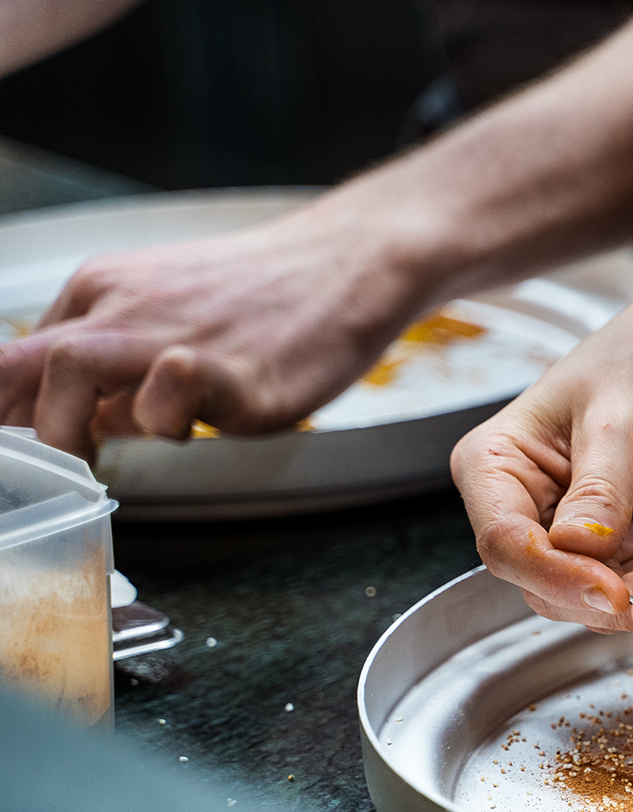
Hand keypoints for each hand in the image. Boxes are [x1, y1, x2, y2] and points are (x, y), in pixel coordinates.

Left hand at [0, 207, 427, 457]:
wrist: (347, 265)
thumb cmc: (272, 297)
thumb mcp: (173, 316)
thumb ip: (122, 370)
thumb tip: (84, 426)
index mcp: (103, 290)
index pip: (15, 359)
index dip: (10, 413)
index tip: (24, 457)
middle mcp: (122, 303)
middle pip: (21, 365)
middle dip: (25, 431)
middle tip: (52, 474)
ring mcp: (170, 332)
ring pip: (68, 367)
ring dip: (68, 429)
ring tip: (99, 463)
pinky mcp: (223, 367)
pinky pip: (165, 391)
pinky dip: (162, 419)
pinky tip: (188, 429)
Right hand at [451, 313, 632, 631]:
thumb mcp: (620, 419)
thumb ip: (599, 488)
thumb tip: (577, 545)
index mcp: (498, 463)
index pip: (503, 539)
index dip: (549, 573)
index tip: (603, 588)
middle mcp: (528, 506)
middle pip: (535, 582)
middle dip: (585, 597)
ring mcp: (575, 536)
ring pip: (577, 602)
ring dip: (619, 607)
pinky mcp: (624, 553)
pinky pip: (628, 597)